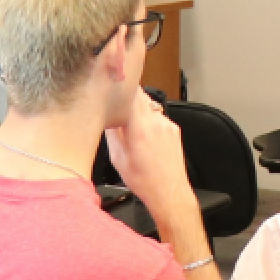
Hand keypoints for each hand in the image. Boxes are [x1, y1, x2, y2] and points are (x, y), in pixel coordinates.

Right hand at [105, 91, 198, 227]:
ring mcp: (167, 124)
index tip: (112, 88)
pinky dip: (150, 121)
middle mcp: (156, 122)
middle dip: (128, 99)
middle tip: (117, 107)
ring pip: (149, 107)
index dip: (121, 89)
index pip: (131, 94)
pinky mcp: (174, 129)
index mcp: (139, 128)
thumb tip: (106, 117)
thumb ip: (111, 133)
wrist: (169, 192)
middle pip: (141, 96)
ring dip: (140, 112)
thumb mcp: (118, 159)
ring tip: (132, 129)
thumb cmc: (143, 180)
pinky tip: (145, 138)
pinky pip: (158, 117)